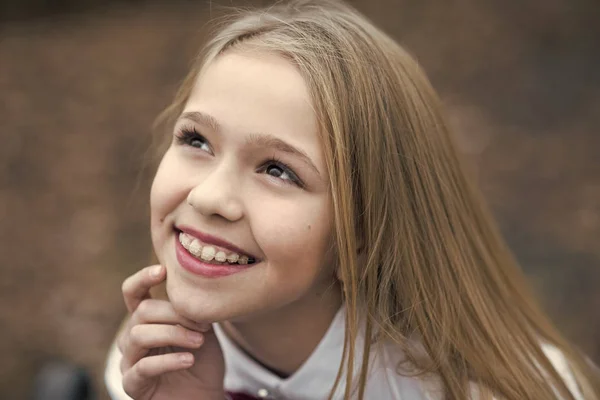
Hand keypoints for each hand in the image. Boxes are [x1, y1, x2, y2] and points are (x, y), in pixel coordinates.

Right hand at [117, 265, 225, 399]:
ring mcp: (129, 361)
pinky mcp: (132, 385)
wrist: (205, 395)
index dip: (143, 278)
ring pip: (139, 335)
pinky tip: (189, 359)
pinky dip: (168, 360)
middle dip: (175, 314)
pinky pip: (143, 367)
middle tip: (203, 326)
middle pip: (143, 311)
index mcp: (146, 319)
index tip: (163, 271)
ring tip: (199, 341)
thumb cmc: (201, 360)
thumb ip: (193, 307)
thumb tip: (195, 284)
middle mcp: (132, 337)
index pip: (133, 292)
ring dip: (174, 334)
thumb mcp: (201, 327)